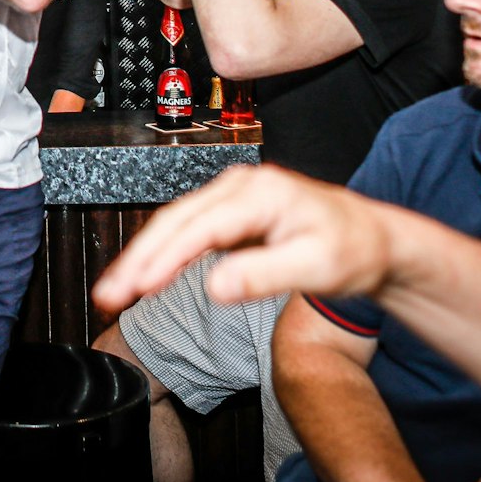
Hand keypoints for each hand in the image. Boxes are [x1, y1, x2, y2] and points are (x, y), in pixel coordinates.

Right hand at [93, 165, 397, 312]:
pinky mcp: (229, 213)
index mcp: (260, 193)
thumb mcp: (316, 267)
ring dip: (142, 257)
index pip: (199, 228)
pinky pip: (186, 231)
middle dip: (137, 258)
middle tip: (107, 294)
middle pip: (174, 221)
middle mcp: (239, 187)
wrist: (373, 240)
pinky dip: (161, 255)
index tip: (136, 287)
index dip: (163, 258)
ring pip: (174, 225)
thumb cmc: (352, 249)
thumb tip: (214, 286)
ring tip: (113, 291)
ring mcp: (232, 197)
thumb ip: (264, 275)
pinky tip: (144, 277)